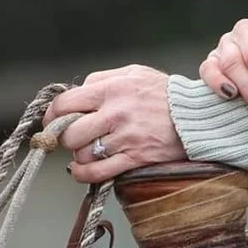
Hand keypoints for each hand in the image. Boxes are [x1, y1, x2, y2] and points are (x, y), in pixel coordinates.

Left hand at [43, 65, 186, 182]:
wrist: (196, 115)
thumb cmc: (163, 93)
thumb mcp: (133, 73)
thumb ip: (101, 80)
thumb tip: (74, 94)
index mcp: (111, 89)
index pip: (65, 104)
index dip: (52, 116)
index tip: (52, 123)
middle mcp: (115, 114)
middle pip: (70, 133)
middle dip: (65, 139)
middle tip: (72, 138)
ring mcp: (125, 138)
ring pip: (83, 154)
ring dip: (80, 155)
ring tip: (88, 150)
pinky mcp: (135, 159)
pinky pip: (98, 173)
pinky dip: (84, 174)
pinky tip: (82, 170)